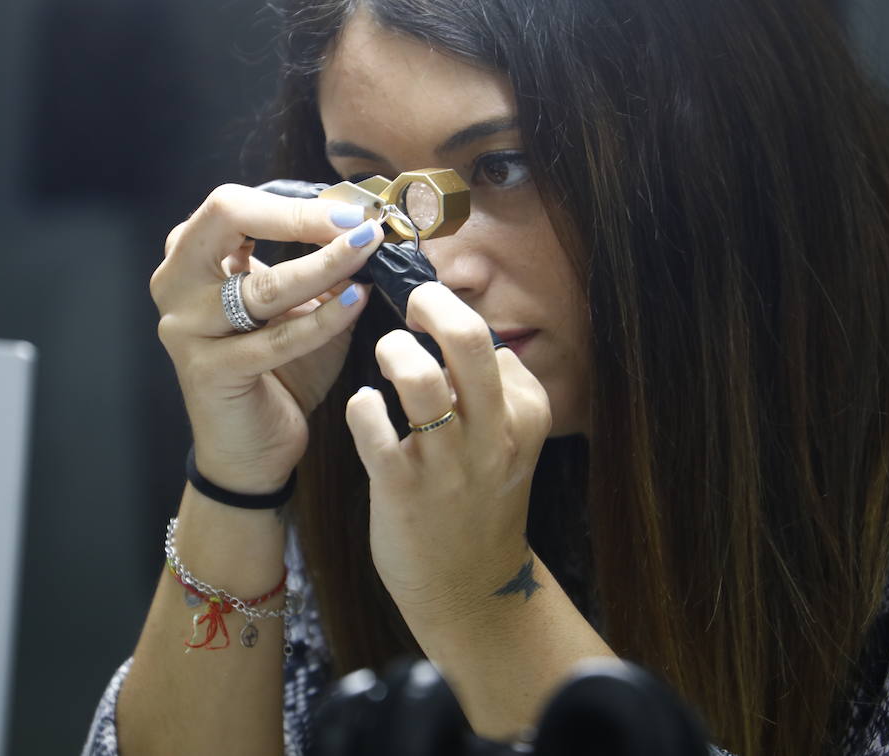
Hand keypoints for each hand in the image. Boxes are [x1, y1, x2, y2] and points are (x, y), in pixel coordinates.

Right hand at [152, 184, 382, 492]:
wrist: (248, 453)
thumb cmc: (276, 373)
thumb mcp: (298, 309)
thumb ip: (322, 273)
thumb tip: (366, 233)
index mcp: (191, 257)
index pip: (233, 204)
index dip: (294, 203)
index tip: (351, 211)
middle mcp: (175, 283)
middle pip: (225, 217)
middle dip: (299, 216)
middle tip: (356, 224)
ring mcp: (185, 327)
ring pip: (263, 285)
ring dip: (325, 265)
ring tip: (368, 254)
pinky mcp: (208, 371)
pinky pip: (277, 338)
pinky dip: (324, 319)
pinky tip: (357, 301)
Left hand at [344, 281, 552, 619]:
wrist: (470, 586)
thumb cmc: (479, 498)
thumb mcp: (508, 439)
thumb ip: (493, 387)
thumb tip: (456, 326)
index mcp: (526, 414)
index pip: (491, 339)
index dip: (451, 313)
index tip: (429, 314)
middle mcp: (493, 433)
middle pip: (468, 338)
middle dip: (431, 302)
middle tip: (411, 305)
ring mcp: (449, 462)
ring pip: (420, 378)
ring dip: (394, 351)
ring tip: (387, 357)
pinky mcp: (404, 488)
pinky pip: (374, 427)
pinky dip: (362, 405)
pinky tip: (365, 407)